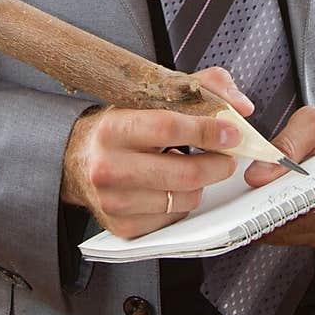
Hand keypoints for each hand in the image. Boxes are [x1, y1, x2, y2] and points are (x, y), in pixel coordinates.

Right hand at [60, 66, 254, 239]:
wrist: (74, 160)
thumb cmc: (117, 127)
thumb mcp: (149, 96)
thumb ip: (200, 88)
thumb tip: (240, 105)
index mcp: (113, 129)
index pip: (169, 127)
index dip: (207, 131)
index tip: (232, 133)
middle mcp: (108, 168)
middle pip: (183, 173)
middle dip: (217, 165)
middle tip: (227, 156)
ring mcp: (114, 202)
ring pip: (183, 200)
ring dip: (200, 184)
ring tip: (190, 167)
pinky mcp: (122, 227)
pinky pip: (172, 219)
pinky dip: (182, 202)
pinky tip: (170, 186)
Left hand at [243, 106, 314, 248]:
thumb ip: (286, 145)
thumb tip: (257, 176)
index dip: (282, 206)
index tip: (255, 206)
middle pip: (306, 224)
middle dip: (273, 215)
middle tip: (244, 206)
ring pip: (302, 235)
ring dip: (276, 223)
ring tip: (253, 207)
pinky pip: (305, 236)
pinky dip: (285, 226)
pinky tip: (270, 211)